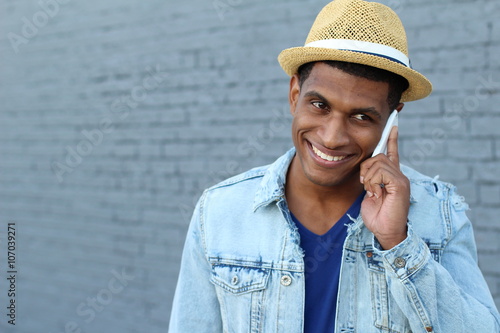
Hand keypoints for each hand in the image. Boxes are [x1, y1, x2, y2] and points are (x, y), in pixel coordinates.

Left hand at [360, 127, 409, 249]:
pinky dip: (373, 183)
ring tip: (372, 192)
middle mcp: (399, 175)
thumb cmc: (377, 216)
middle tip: (366, 186)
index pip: (392, 152)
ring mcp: (401, 179)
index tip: (393, 123)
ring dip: (368, 178)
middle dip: (365, 169)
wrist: (385, 232)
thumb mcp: (369, 193)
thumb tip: (365, 171)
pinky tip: (376, 194)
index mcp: (392, 176)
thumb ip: (370, 179)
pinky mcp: (400, 184)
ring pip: (377, 163)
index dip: (391, 138)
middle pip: (377, 156)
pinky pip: (380, 173)